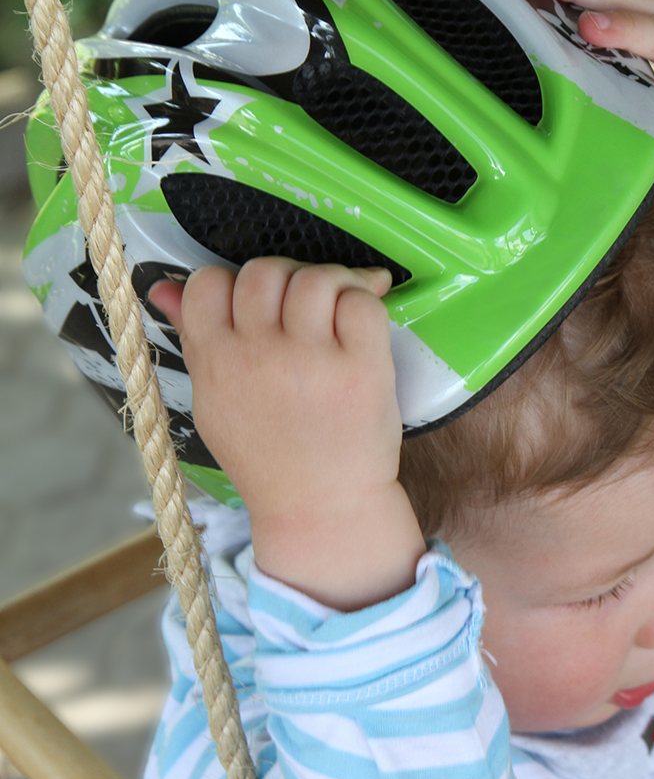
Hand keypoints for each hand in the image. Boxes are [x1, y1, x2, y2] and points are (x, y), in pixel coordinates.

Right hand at [150, 259, 425, 609]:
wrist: (321, 507)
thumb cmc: (270, 455)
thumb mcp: (216, 403)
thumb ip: (194, 340)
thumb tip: (163, 288)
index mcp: (216, 361)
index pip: (208, 282)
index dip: (233, 284)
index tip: (258, 307)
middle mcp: (259, 355)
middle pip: (264, 271)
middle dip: (284, 278)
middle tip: (304, 307)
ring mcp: (312, 360)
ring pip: (315, 279)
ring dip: (330, 282)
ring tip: (338, 310)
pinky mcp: (363, 368)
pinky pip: (361, 303)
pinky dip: (365, 300)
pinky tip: (363, 320)